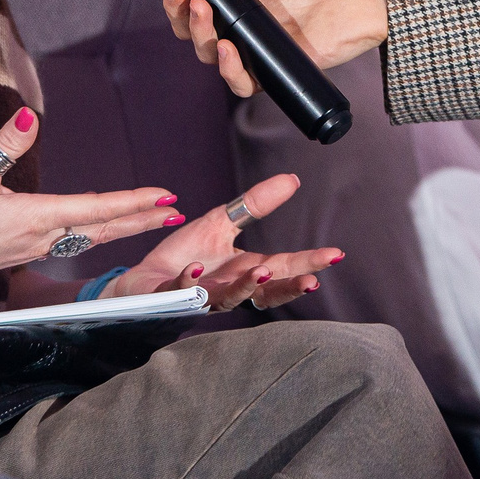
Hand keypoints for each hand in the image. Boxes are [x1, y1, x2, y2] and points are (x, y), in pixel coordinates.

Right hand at [0, 108, 181, 290]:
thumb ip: (6, 143)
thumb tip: (32, 117)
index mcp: (36, 217)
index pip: (97, 207)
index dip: (135, 201)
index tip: (166, 197)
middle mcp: (42, 238)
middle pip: (104, 228)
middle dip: (142, 219)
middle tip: (176, 214)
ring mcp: (33, 250)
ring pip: (90, 238)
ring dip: (122, 227)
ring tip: (149, 220)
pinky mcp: (21, 254)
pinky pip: (71, 244)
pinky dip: (96, 234)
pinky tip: (98, 230)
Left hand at [107, 173, 341, 311]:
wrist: (143, 276)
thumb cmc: (185, 254)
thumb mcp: (222, 222)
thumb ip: (256, 204)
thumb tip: (293, 179)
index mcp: (243, 270)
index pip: (283, 266)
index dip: (308, 262)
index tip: (336, 255)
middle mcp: (228, 288)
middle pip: (265, 291)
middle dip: (289, 286)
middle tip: (310, 279)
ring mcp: (201, 296)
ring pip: (228, 299)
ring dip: (245, 286)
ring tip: (261, 270)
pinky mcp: (171, 297)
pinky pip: (182, 293)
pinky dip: (189, 282)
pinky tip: (195, 269)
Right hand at [143, 0, 386, 99]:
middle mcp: (241, 17)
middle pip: (189, 24)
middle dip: (173, 8)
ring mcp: (257, 43)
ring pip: (208, 51)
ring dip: (195, 33)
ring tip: (201, 10)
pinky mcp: (276, 67)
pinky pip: (242, 80)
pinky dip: (230, 69)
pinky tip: (230, 49)